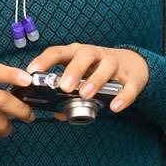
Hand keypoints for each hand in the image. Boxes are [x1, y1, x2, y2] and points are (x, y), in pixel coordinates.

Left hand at [26, 44, 149, 114]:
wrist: (132, 64)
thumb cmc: (96, 70)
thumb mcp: (80, 75)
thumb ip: (67, 93)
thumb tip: (57, 114)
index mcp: (76, 53)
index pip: (58, 51)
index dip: (44, 60)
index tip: (32, 71)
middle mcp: (96, 55)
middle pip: (85, 55)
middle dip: (74, 70)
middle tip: (64, 87)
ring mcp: (114, 65)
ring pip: (108, 65)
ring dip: (96, 80)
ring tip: (86, 95)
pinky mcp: (131, 78)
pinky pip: (128, 86)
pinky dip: (122, 96)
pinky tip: (114, 107)